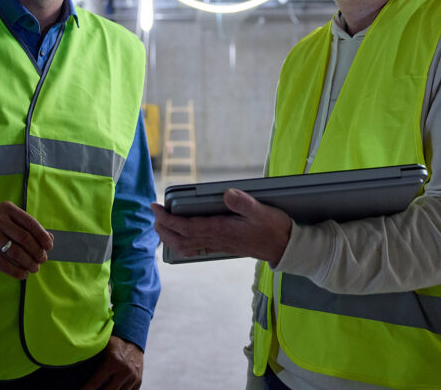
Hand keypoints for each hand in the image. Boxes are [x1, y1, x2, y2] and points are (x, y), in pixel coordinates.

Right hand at [0, 201, 53, 279]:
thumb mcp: (9, 222)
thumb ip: (28, 228)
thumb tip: (50, 239)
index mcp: (7, 209)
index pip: (31, 223)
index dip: (42, 236)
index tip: (49, 247)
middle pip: (24, 238)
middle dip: (37, 251)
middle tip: (43, 260)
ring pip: (16, 252)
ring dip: (29, 262)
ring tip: (34, 268)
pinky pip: (4, 264)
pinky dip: (17, 271)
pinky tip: (23, 275)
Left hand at [80, 335, 143, 389]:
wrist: (135, 341)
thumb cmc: (115, 343)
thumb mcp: (104, 345)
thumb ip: (93, 354)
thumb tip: (75, 359)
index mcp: (114, 361)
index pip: (96, 382)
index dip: (86, 389)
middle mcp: (125, 371)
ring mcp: (133, 377)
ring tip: (101, 389)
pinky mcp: (138, 382)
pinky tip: (111, 388)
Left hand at [152, 189, 291, 264]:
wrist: (286, 248)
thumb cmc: (275, 228)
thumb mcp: (262, 211)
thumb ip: (244, 203)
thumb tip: (226, 193)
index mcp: (222, 230)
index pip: (186, 226)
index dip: (168, 218)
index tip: (155, 207)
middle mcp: (217, 239)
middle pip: (181, 240)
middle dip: (163, 229)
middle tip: (155, 214)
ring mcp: (220, 244)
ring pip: (187, 246)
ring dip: (170, 237)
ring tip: (162, 224)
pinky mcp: (224, 246)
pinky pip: (196, 247)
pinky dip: (183, 241)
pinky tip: (182, 234)